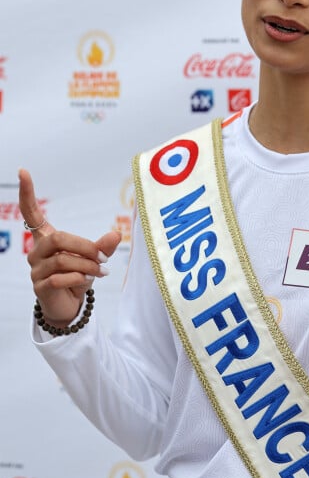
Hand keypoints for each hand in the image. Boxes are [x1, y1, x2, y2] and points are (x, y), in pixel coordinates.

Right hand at [19, 168, 121, 329]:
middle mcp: (36, 251)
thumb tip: (115, 234)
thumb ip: (102, 247)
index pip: (31, 212)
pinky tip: (87, 282)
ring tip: (100, 272)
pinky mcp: (40, 287)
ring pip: (63, 260)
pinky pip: (60, 278)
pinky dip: (79, 279)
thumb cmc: (78, 277)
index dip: (27, 193)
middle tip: (103, 258)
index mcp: (46, 238)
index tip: (23, 172)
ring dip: (87, 266)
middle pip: (58, 238)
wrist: (69, 306)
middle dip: (85, 247)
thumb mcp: (92, 259)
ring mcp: (36, 269)